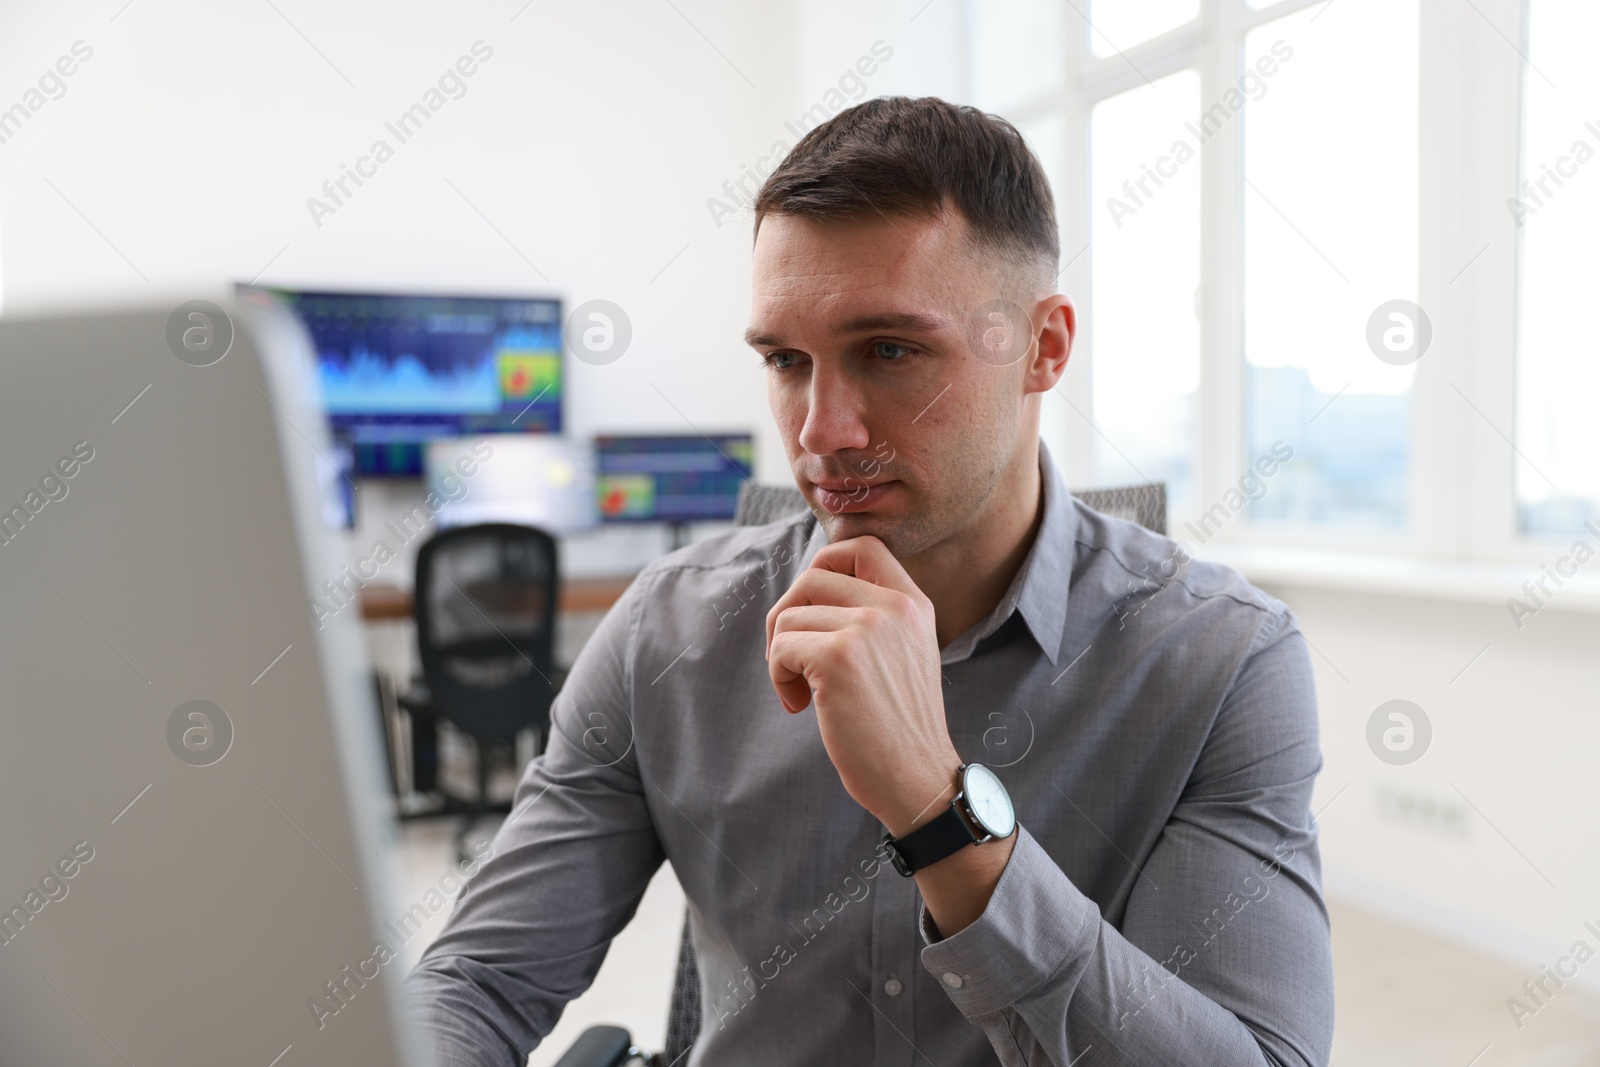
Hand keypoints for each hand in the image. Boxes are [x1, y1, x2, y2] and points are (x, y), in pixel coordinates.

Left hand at [764, 535, 960, 835]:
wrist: (919, 779)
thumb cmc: (900, 726)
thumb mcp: (904, 654)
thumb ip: (873, 617)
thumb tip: (806, 593)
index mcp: (913, 602)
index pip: (859, 547)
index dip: (823, 568)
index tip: (813, 610)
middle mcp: (894, 607)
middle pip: (812, 578)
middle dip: (788, 616)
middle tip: (792, 658)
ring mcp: (867, 628)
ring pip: (789, 616)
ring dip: (781, 656)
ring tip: (803, 692)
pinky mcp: (838, 658)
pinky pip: (780, 648)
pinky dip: (778, 677)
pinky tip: (801, 705)